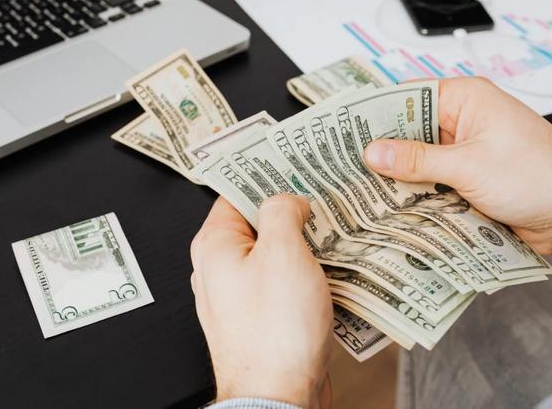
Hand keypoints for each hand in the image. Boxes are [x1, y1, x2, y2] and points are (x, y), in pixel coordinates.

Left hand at [190, 195, 332, 407]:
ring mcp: (240, 297)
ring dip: (304, 247)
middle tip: (324, 200)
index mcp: (215, 245)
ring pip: (274, 257)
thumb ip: (282, 212)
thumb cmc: (274, 332)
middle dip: (292, 213)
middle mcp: (220, 269)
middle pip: (257, 225)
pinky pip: (283, 286)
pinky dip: (306, 277)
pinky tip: (333, 273)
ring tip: (337, 235)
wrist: (278, 397)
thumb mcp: (283, 253)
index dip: (266, 177)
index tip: (293, 167)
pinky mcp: (261, 319)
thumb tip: (287, 199)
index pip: (235, 193)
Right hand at [364, 77, 551, 266]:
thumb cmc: (541, 177)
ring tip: (362, 187)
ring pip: (418, 159)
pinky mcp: (468, 179)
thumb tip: (375, 151)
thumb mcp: (469, 165)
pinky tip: (393, 204)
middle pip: (410, 130)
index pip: (409, 96)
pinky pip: (431, 181)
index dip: (376, 112)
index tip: (345, 129)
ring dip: (399, 175)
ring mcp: (466, 151)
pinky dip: (415, 192)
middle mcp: (465, 121)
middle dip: (383, 149)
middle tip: (347, 164)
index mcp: (467, 99)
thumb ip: (417, 159)